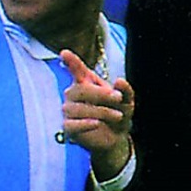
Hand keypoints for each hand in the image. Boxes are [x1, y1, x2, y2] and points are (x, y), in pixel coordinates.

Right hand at [60, 49, 133, 178]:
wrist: (115, 137)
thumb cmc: (118, 113)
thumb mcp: (126, 101)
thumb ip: (125, 90)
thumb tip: (119, 81)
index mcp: (86, 82)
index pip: (76, 69)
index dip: (70, 61)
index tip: (64, 53)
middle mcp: (73, 94)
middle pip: (80, 89)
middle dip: (101, 94)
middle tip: (118, 98)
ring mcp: (69, 110)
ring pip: (78, 108)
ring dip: (101, 111)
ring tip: (118, 116)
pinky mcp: (68, 127)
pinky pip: (71, 124)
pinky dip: (85, 123)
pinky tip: (97, 123)